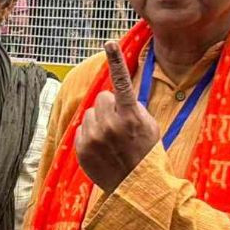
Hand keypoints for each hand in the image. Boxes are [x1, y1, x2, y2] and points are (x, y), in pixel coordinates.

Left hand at [75, 41, 159, 192]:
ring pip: (90, 114)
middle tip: (120, 127)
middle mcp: (110, 124)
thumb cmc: (145, 153)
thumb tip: (116, 93)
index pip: (121, 82)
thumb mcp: (148, 126)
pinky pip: (81, 129)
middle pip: (102, 98)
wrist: (136, 187)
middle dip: (109, 108)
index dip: (115, 61)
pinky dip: (89, 136)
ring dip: (98, 122)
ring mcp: (94, 137)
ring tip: (112, 141)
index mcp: (130, 116)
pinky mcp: (81, 149)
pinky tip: (101, 149)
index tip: (109, 42)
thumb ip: (132, 107)